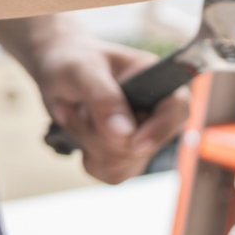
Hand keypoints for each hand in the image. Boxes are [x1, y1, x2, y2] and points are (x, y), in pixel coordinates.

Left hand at [32, 29, 189, 184]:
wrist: (56, 69)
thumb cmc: (74, 60)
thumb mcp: (83, 70)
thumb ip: (104, 98)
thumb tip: (124, 135)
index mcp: (159, 83)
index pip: (178, 110)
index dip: (160, 130)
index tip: (132, 142)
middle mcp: (157, 113)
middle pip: (145, 148)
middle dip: (103, 136)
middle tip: (81, 109)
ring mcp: (143, 137)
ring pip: (127, 165)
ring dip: (93, 145)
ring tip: (79, 116)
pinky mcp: (127, 156)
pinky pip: (113, 174)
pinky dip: (89, 158)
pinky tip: (81, 133)